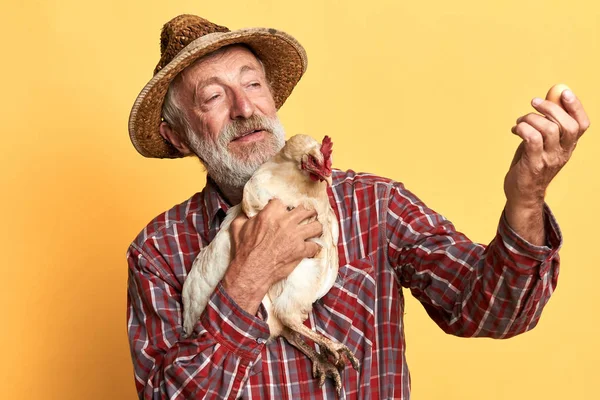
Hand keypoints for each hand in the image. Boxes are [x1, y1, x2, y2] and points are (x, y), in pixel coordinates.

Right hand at [222, 199, 322, 313]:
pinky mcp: (301, 251)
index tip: (283, 211)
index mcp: (270, 214)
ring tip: (315, 229)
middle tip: (308, 215)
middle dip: (308, 212)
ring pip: (316, 226)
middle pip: (305, 210)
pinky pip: (315, 246)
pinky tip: (311, 248)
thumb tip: (246, 212)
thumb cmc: (244, 250)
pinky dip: (314, 248)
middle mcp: (285, 222)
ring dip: (316, 228)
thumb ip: (244, 216)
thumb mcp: (238, 227)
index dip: (282, 207)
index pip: (281, 202)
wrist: (251, 271)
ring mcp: (295, 236)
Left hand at [505, 89, 589, 208]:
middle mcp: (563, 153)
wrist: (522, 194)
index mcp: (568, 146)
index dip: (576, 107)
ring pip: (549, 129)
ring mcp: (549, 159)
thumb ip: (547, 124)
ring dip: (531, 118)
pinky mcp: (534, 164)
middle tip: (534, 102)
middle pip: (568, 125)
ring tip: (520, 121)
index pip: (582, 125)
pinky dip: (523, 129)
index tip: (564, 92)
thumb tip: (548, 98)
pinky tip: (515, 129)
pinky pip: (533, 139)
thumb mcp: (542, 143)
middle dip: (551, 108)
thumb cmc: (530, 164)